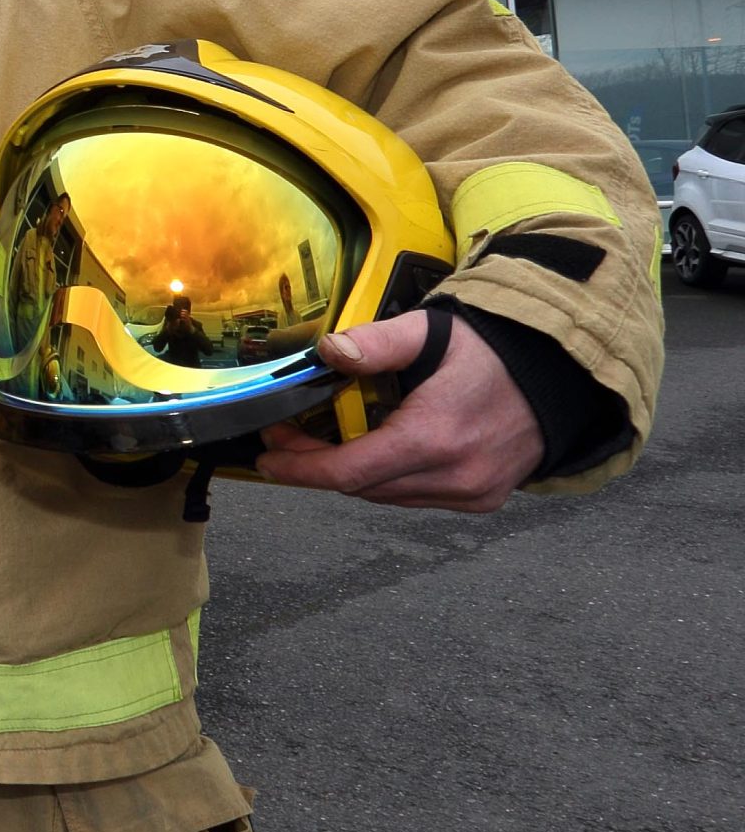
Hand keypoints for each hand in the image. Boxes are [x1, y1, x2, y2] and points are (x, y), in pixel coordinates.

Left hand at [257, 309, 541, 511]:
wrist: (563, 374)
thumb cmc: (493, 349)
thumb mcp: (431, 332)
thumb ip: (376, 344)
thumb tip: (327, 352)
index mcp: (435, 438)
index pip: (349, 472)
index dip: (301, 468)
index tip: (267, 457)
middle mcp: (455, 476)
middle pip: (362, 487)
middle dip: (317, 467)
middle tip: (288, 439)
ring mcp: (473, 493)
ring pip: (387, 496)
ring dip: (352, 474)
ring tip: (324, 442)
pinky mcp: (483, 498)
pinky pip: (417, 498)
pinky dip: (389, 479)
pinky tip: (375, 450)